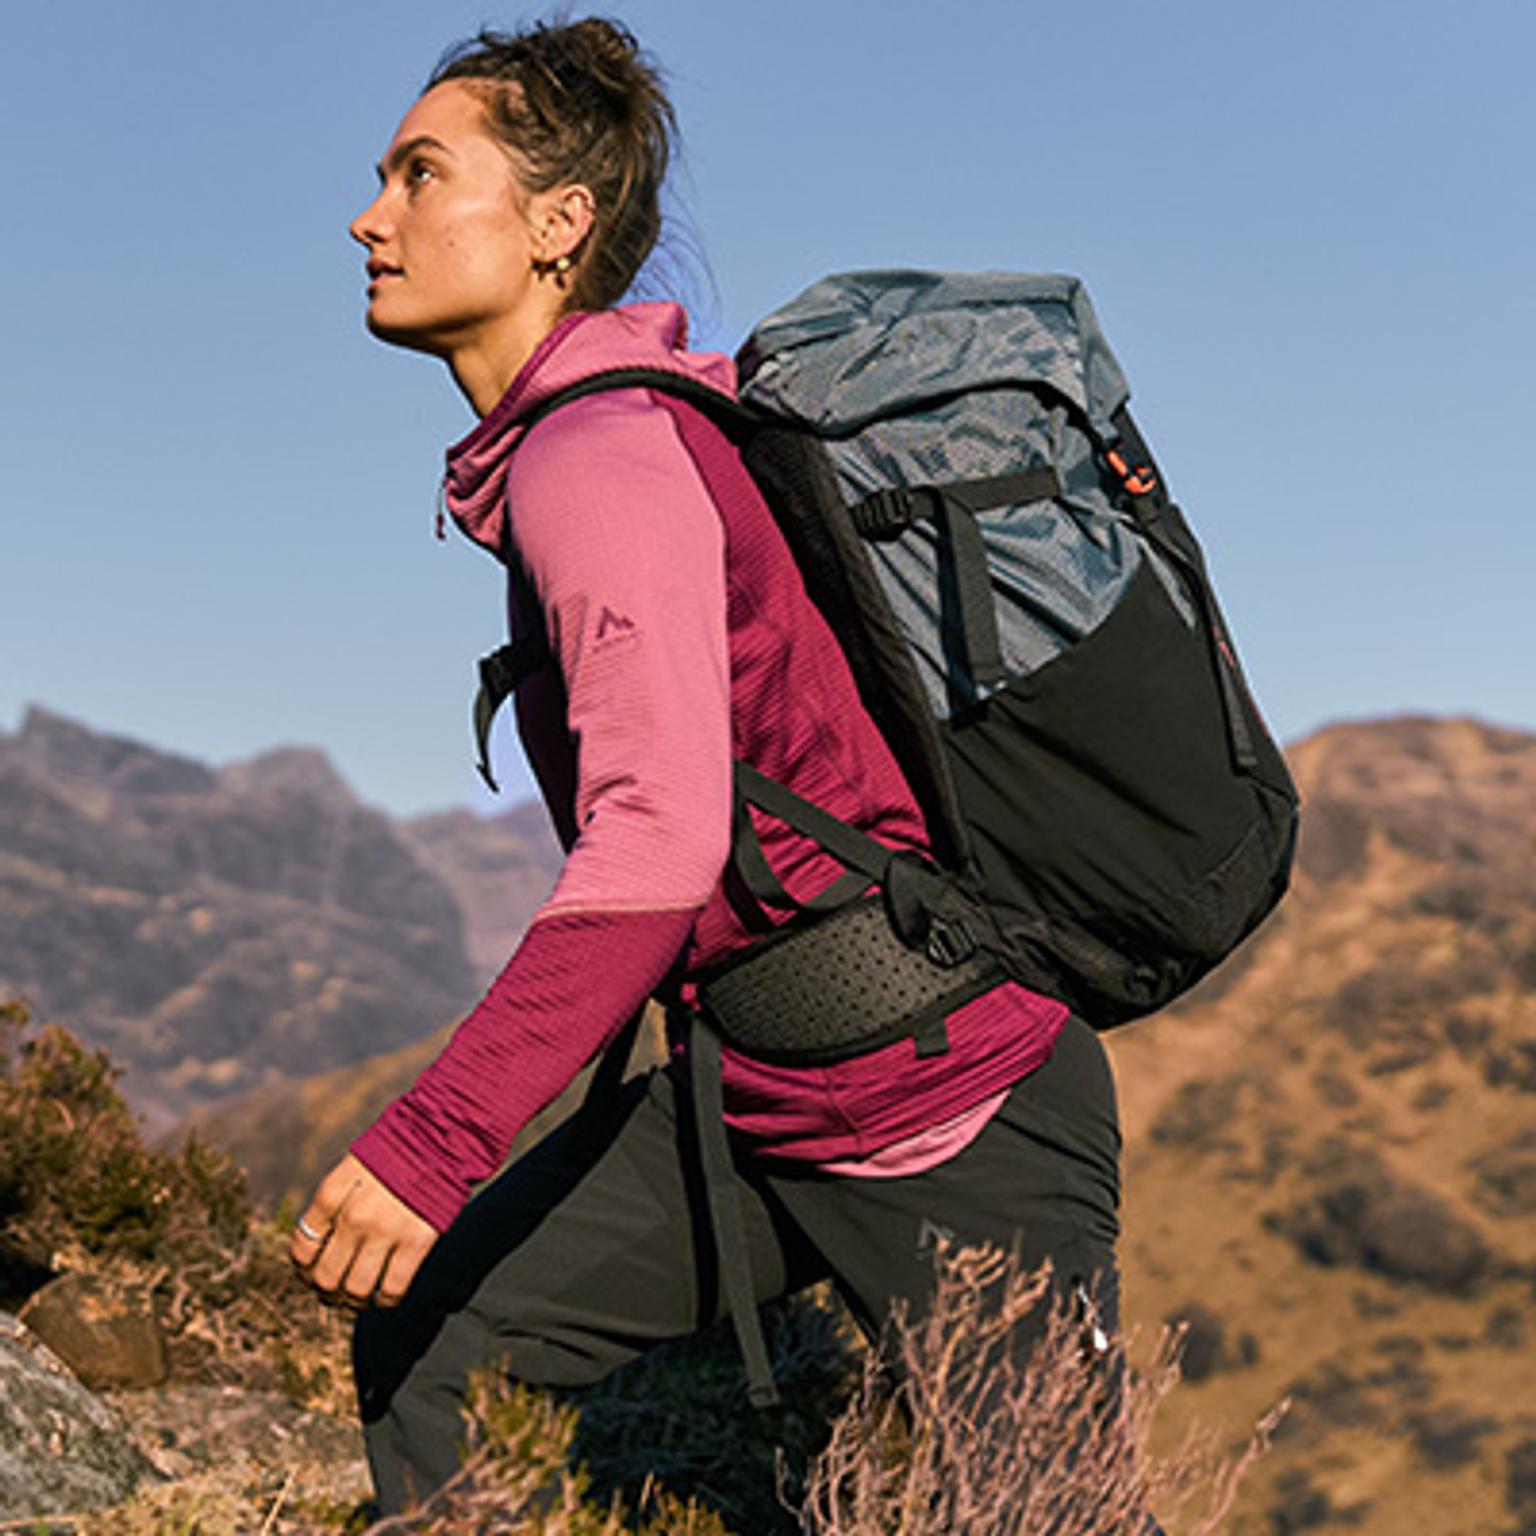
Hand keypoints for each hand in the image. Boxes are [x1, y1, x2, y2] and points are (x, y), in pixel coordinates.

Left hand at [288, 1153, 438, 1309]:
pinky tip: (387, 1294)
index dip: (304, 1269)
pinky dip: (386, 1299)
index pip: (302, 1249)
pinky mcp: (416, 1241)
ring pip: (356, 1290)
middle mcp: (353, 1216)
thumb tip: (318, 1249)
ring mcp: (385, 1231)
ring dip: (354, 1300)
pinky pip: (393, 1288)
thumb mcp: (351, 1169)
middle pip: (326, 1277)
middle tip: (336, 1290)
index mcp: (331, 1194)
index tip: (313, 1272)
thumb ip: (333, 1206)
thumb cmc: (395, 1152)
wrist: (440, 1135)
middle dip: (328, 1291)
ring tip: (360, 1296)